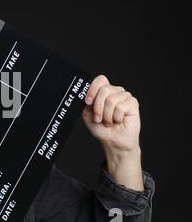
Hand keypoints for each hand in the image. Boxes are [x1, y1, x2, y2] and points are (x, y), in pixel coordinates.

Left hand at [82, 75, 143, 190]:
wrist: (113, 141)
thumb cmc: (101, 128)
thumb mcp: (88, 114)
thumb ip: (87, 103)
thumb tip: (87, 94)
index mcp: (104, 92)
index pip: (101, 80)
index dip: (93, 89)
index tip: (88, 102)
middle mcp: (115, 91)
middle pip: (104, 90)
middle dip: (98, 107)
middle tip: (99, 119)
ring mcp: (125, 96)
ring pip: (111, 100)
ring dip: (107, 115)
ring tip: (109, 121)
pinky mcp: (133, 103)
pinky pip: (121, 106)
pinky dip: (116, 117)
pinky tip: (118, 121)